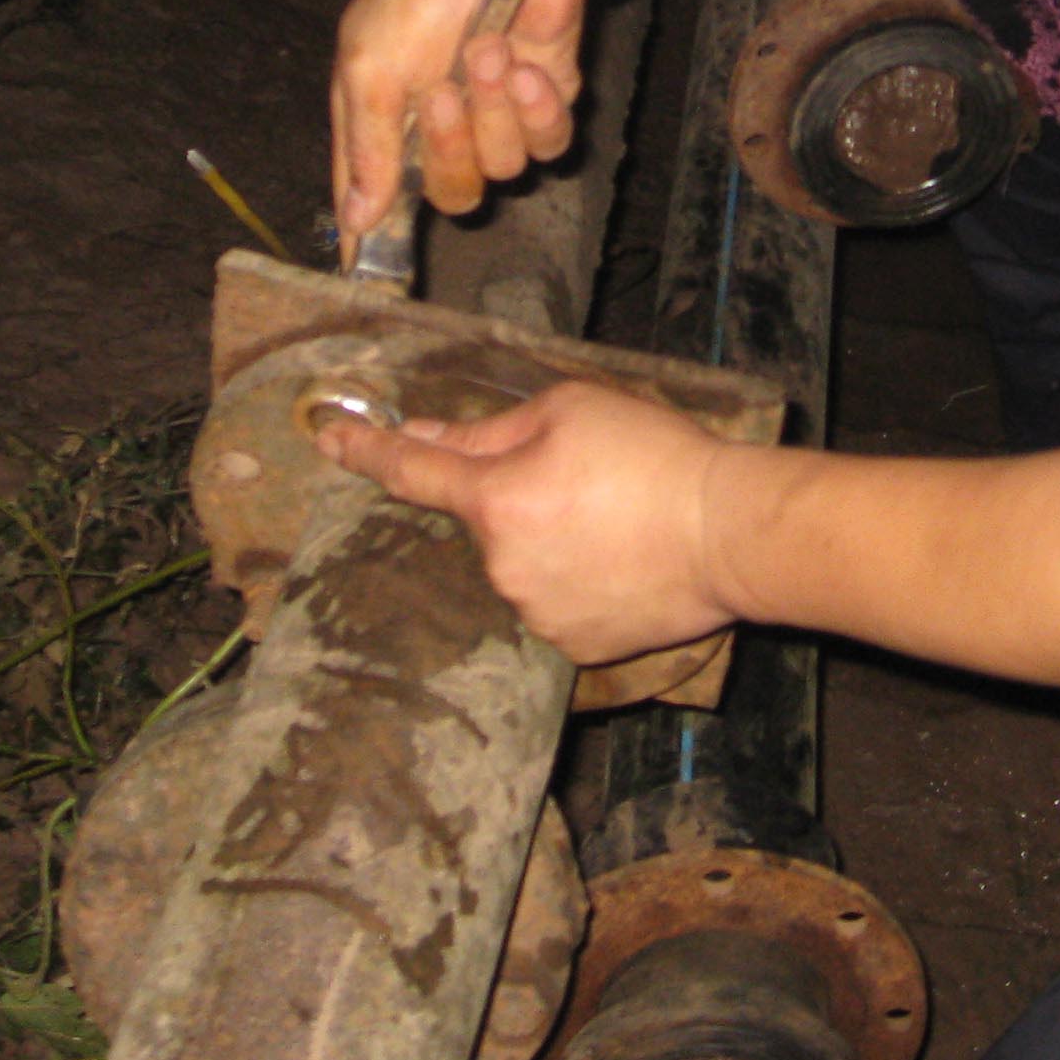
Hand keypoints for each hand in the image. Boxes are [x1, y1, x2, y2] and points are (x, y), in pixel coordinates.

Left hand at [317, 383, 740, 663]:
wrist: (729, 533)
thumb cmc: (655, 458)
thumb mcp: (571, 410)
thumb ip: (489, 430)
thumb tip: (427, 436)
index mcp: (495, 500)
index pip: (411, 471)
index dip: (365, 451)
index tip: (329, 438)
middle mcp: (501, 567)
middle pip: (486, 521)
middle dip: (519, 498)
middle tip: (589, 480)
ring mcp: (535, 615)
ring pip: (520, 566)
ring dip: (550, 543)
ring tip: (619, 524)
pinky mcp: (573, 648)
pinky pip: (555, 605)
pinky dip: (578, 584)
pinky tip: (623, 563)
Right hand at [333, 0, 590, 238]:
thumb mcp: (372, 61)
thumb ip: (364, 145)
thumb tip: (353, 219)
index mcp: (380, 116)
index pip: (369, 193)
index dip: (370, 234)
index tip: (367, 269)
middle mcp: (438, 127)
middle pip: (448, 194)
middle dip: (448, 145)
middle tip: (442, 91)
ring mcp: (494, 117)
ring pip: (501, 170)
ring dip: (495, 112)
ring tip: (490, 52)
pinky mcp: (544, 103)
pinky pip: (547, 146)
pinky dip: (537, 110)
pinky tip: (528, 67)